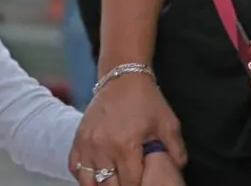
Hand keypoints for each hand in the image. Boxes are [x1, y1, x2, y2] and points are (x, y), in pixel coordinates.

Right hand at [69, 74, 185, 185]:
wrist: (123, 76)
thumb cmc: (147, 101)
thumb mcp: (169, 125)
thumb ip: (176, 153)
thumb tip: (175, 172)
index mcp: (125, 146)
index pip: (129, 184)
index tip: (142, 185)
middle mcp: (102, 147)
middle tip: (128, 182)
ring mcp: (87, 142)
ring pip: (88, 181)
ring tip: (111, 183)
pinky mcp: (79, 137)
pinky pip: (75, 166)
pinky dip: (83, 175)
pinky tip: (96, 176)